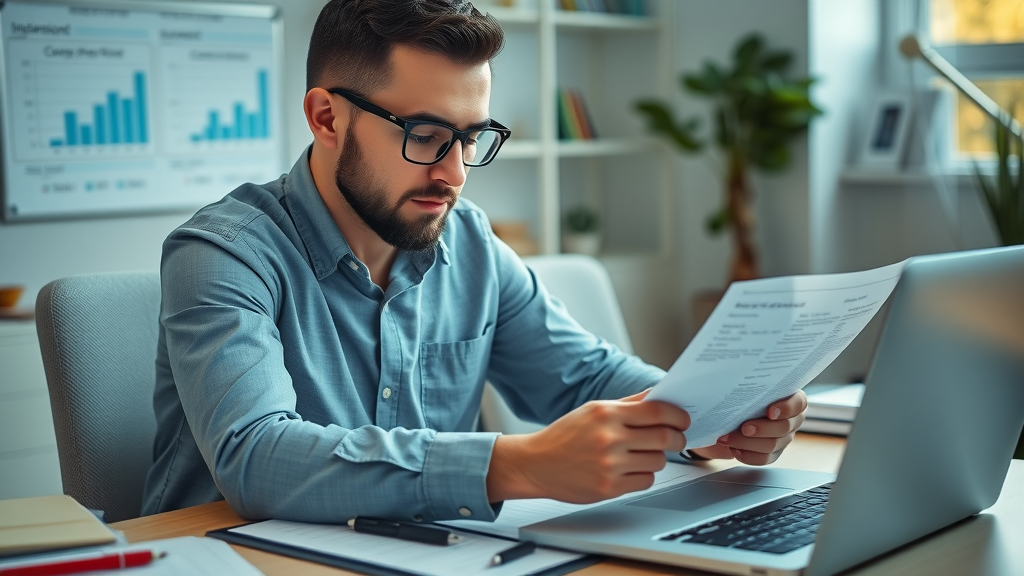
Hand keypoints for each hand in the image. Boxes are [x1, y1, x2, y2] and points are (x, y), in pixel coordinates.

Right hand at [487, 389, 689, 503]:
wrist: (536, 464)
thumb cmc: (565, 436)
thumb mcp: (593, 411)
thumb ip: (628, 404)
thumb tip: (659, 396)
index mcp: (606, 414)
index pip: (656, 411)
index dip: (677, 415)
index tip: (683, 419)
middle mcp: (609, 439)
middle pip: (663, 437)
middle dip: (677, 438)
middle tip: (677, 438)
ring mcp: (609, 465)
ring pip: (658, 461)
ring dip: (657, 457)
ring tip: (642, 454)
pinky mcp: (608, 488)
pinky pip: (645, 481)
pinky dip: (643, 475)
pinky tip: (629, 469)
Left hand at [690, 390, 807, 464]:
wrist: (728, 415)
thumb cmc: (740, 395)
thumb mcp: (744, 386)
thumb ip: (746, 383)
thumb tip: (731, 378)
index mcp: (791, 399)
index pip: (798, 403)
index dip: (786, 408)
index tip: (770, 411)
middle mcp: (791, 419)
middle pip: (784, 427)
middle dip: (762, 428)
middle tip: (743, 427)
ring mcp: (784, 438)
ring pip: (772, 445)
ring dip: (748, 443)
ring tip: (727, 438)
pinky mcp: (773, 453)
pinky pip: (764, 459)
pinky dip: (748, 456)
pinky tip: (734, 449)